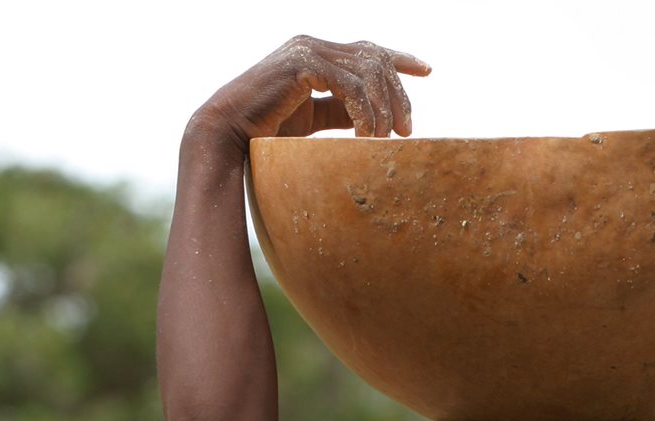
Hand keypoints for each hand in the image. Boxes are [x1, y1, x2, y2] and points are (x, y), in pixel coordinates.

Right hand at [194, 34, 431, 150]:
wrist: (228, 134)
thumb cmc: (265, 134)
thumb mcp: (313, 121)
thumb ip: (338, 112)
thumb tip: (369, 122)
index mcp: (317, 55)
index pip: (368, 49)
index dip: (400, 58)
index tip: (426, 70)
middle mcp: (313, 45)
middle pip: (376, 59)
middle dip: (399, 95)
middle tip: (407, 131)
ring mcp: (307, 50)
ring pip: (369, 71)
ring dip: (384, 109)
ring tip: (386, 140)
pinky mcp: (302, 65)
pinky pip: (351, 86)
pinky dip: (365, 114)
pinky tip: (367, 137)